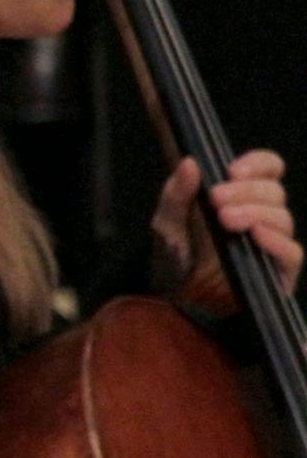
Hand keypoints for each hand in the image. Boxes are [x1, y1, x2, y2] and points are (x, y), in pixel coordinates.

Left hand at [152, 151, 299, 296]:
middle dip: (246, 191)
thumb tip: (189, 162)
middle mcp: (263, 215)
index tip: (232, 170)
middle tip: (216, 198)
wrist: (176, 295)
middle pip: (274, 191)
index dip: (258, 164)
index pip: (269, 168)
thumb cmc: (177, 252)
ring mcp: (274, 242)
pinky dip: (276, 241)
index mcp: (242, 195)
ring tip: (225, 219)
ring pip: (283, 218)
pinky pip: (291, 252)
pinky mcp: (280, 271)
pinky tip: (256, 236)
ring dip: (256, 213)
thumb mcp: (167, 222)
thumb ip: (176, 193)